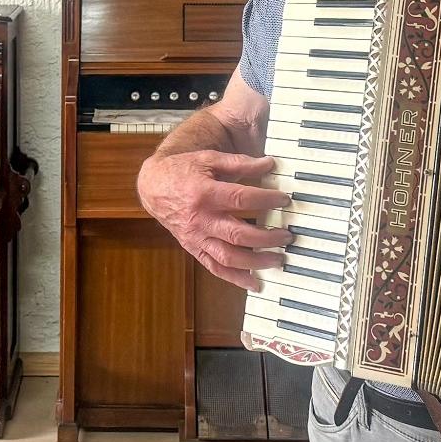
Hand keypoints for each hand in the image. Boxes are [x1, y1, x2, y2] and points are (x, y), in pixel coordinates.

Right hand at [136, 150, 290, 290]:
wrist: (153, 187)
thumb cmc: (182, 170)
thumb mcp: (209, 159)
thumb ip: (239, 163)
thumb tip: (269, 164)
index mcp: (205, 193)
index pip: (242, 199)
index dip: (266, 200)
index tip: (284, 200)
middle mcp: (201, 219)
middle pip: (239, 234)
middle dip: (267, 238)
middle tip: (287, 236)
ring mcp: (197, 238)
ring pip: (229, 257)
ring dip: (256, 262)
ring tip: (278, 259)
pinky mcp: (193, 248)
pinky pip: (215, 267)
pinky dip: (235, 278)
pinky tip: (254, 282)